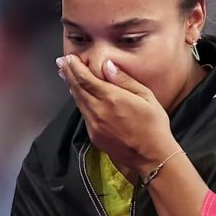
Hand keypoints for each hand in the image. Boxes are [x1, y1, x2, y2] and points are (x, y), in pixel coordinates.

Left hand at [59, 55, 179, 175]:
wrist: (152, 157)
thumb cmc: (154, 126)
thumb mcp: (146, 97)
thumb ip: (124, 80)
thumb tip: (107, 66)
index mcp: (112, 98)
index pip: (86, 78)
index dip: (75, 67)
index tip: (69, 58)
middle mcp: (98, 110)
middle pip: (77, 88)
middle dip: (68, 73)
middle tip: (61, 62)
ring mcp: (94, 125)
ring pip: (78, 101)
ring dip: (71, 86)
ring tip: (66, 75)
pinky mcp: (94, 136)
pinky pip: (84, 114)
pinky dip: (79, 101)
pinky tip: (80, 95)